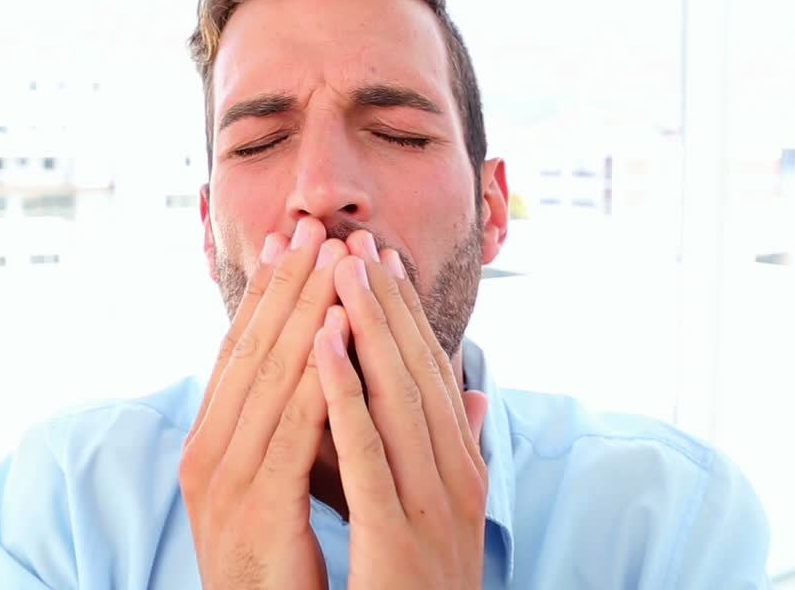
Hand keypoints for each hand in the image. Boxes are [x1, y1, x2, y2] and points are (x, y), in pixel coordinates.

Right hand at [180, 217, 349, 589]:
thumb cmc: (277, 562)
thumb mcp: (278, 483)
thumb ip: (296, 428)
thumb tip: (325, 376)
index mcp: (211, 443)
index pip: (241, 352)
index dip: (267, 295)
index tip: (292, 241)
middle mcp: (207, 452)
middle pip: (252, 351)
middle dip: (287, 287)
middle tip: (314, 227)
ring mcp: (223, 479)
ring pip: (271, 378)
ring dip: (305, 312)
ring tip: (335, 260)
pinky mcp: (254, 507)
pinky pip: (290, 429)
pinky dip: (315, 376)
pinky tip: (338, 334)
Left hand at [312, 231, 488, 589]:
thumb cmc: (418, 584)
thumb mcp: (439, 507)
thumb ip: (453, 445)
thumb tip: (472, 388)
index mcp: (459, 468)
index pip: (429, 374)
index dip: (404, 314)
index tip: (380, 259)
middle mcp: (453, 477)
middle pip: (416, 371)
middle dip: (386, 302)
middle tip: (360, 239)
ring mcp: (430, 505)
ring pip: (396, 395)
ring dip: (367, 325)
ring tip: (341, 267)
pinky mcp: (396, 533)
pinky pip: (367, 450)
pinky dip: (344, 390)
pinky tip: (321, 343)